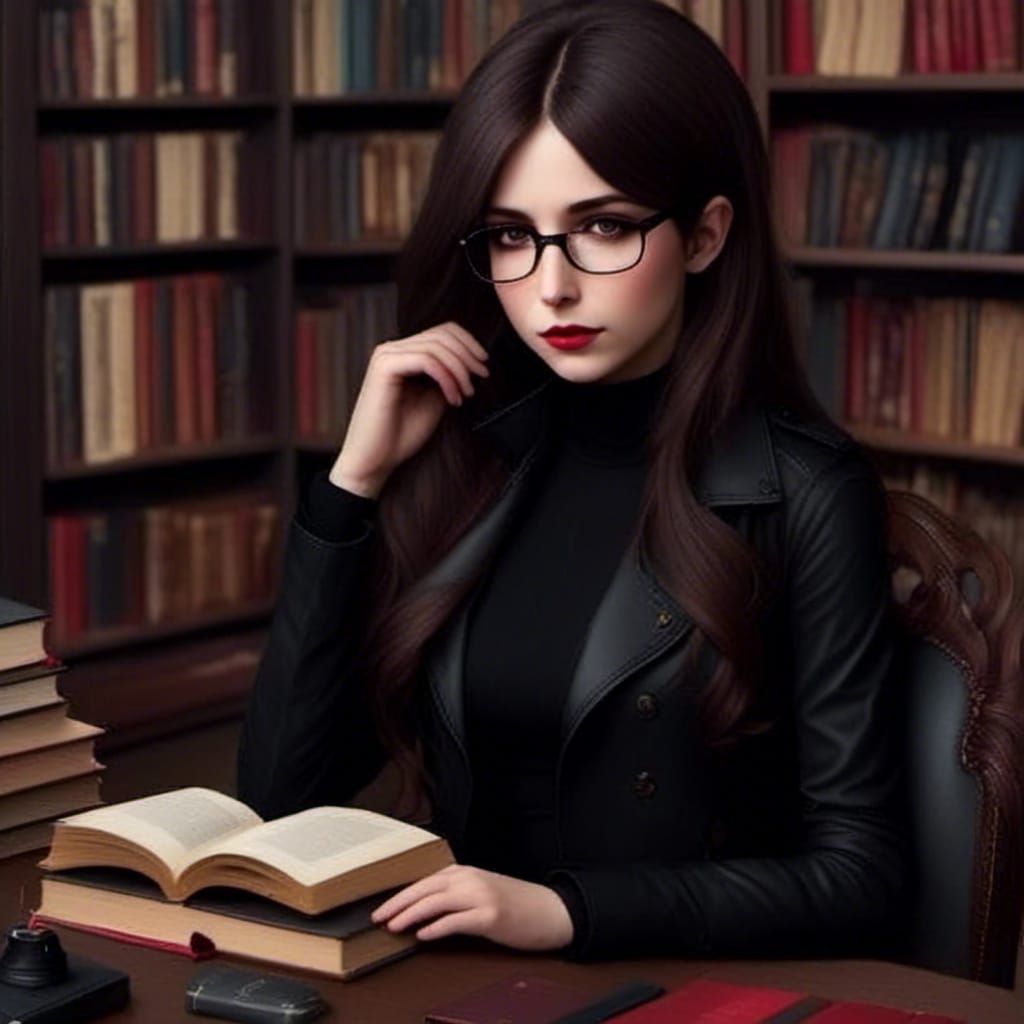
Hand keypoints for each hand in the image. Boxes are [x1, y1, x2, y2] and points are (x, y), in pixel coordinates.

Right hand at [329, 321, 490, 497]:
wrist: (375, 460)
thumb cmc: (401, 435)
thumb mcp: (434, 399)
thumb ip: (448, 377)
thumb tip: (470, 363)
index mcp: (404, 354)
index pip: (441, 332)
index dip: (468, 343)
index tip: (484, 364)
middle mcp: (393, 349)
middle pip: (441, 334)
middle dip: (468, 355)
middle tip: (482, 375)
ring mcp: (386, 356)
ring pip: (436, 346)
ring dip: (459, 369)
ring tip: (466, 393)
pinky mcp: (384, 367)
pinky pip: (426, 360)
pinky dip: (446, 377)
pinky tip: (453, 398)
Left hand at [369, 864, 573, 950]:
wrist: (550, 910)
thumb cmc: (516, 904)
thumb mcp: (482, 890)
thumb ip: (456, 894)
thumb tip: (423, 910)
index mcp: (467, 872)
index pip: (425, 881)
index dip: (401, 895)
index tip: (382, 908)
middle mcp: (471, 879)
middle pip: (426, 888)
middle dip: (399, 903)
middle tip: (378, 917)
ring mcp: (481, 896)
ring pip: (437, 901)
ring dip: (411, 914)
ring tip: (394, 926)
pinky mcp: (491, 916)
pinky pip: (457, 921)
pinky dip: (437, 927)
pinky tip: (423, 935)